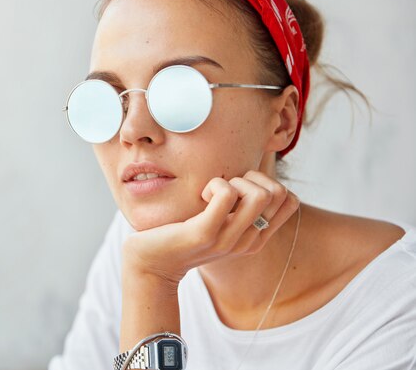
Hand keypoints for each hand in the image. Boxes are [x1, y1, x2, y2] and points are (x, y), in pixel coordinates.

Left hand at [121, 170, 299, 284]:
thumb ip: (238, 208)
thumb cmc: (182, 234)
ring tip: (212, 192)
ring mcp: (228, 239)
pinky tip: (200, 195)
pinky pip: (226, 194)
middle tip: (224, 188)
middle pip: (278, 192)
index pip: (290, 201)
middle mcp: (248, 241)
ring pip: (259, 194)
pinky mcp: (204, 233)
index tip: (239, 189)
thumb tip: (253, 176)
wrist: (150, 263)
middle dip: (252, 177)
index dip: (267, 182)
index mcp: (256, 238)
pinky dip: (215, 184)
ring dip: (235, 181)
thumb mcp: (219, 223)